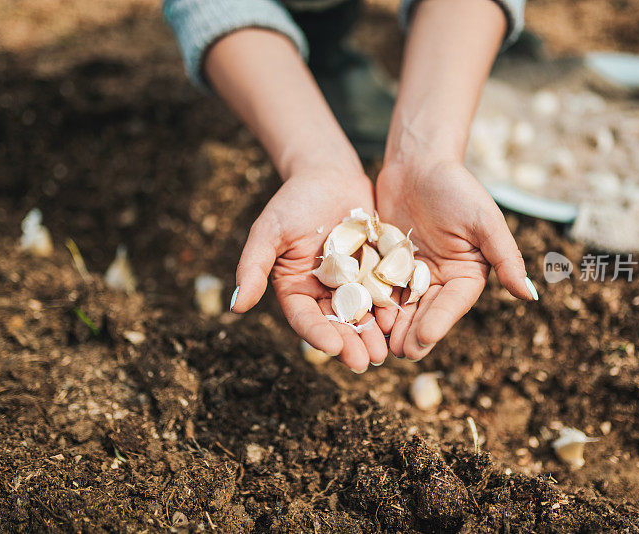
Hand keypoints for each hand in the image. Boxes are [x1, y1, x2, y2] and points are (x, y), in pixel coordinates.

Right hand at [231, 171, 387, 372]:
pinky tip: (402, 320)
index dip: (318, 334)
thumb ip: (254, 267)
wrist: (329, 175)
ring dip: (373, 335)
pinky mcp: (377, 272)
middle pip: (337, 325)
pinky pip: (385, 293)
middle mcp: (324, 293)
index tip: (333, 348)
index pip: (305, 319)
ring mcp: (353, 284)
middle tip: (366, 362)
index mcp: (296, 290)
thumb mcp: (269, 231)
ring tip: (385, 351)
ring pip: (364, 316)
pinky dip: (392, 309)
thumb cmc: (293, 200)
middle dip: (351, 344)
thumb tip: (236, 306)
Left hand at [374, 159, 536, 360]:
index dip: (438, 322)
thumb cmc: (456, 187)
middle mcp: (439, 280)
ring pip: (400, 306)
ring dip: (391, 325)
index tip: (423, 339)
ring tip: (378, 342)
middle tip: (398, 352)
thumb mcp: (484, 220)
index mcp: (466, 275)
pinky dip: (370, 303)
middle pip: (425, 312)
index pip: (452, 304)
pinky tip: (358, 315)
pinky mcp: (384, 266)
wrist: (417, 163)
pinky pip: (377, 287)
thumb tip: (530, 295)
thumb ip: (506, 257)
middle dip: (412, 332)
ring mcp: (409, 275)